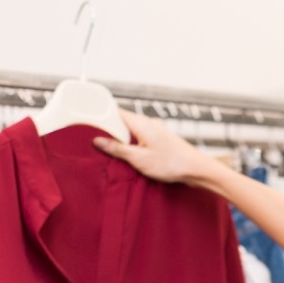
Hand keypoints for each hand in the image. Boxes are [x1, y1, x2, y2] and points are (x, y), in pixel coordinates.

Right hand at [93, 109, 219, 184]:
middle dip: (108, 130)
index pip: (115, 112)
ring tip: (109, 149)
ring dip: (120, 139)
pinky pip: (139, 137)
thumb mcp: (139, 159)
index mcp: (141, 124)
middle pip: (122, 121)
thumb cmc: (171, 164)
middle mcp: (148, 123)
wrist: (196, 169)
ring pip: (131, 130)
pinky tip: (127, 154)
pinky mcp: (159, 139)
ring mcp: (155, 131)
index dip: (101, 116)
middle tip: (94, 140)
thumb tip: (97, 141)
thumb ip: (117, 149)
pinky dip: (131, 144)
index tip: (87, 121)